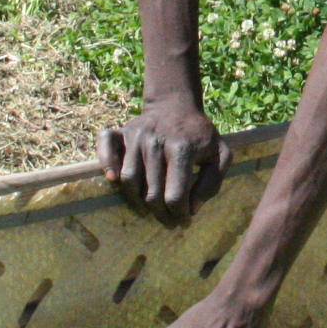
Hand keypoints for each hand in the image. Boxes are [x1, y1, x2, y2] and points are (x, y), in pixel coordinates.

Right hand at [99, 96, 231, 222]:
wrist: (176, 105)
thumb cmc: (199, 135)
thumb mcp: (220, 154)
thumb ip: (212, 183)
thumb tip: (193, 208)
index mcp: (183, 148)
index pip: (176, 194)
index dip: (180, 214)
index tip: (184, 221)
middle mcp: (156, 141)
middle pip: (152, 193)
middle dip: (161, 215)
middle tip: (168, 221)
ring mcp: (136, 135)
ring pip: (129, 179)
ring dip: (136, 201)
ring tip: (148, 210)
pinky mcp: (121, 131)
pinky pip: (106, 147)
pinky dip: (106, 164)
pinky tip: (113, 180)